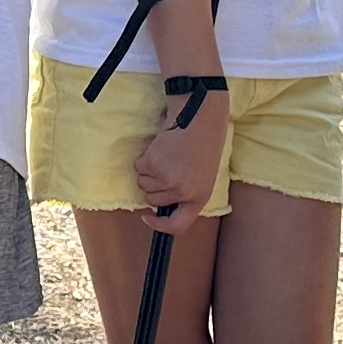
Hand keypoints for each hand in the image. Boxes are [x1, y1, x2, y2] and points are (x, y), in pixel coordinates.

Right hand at [135, 114, 218, 231]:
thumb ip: (187, 193)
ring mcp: (166, 179)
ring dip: (148, 170)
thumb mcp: (203, 175)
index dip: (160, 226)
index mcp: (199, 197)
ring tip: (165, 155)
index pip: (177, 225)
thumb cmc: (204, 143)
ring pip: (143, 183)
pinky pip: (138, 167)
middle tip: (166, 166)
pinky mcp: (152, 164)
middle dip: (153, 186)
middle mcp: (182, 192)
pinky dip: (144, 158)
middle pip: (152, 200)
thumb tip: (162, 204)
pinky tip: (160, 147)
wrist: (200, 118)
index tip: (148, 217)